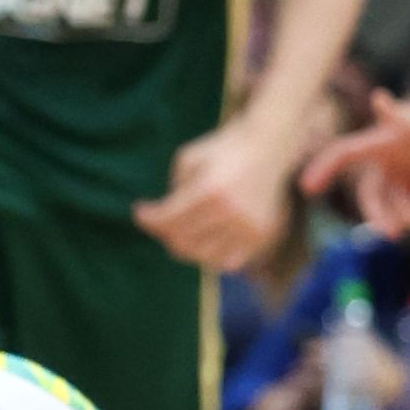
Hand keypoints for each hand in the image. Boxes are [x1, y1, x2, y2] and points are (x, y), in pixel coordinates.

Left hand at [134, 108, 290, 274]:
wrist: (270, 145)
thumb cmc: (224, 149)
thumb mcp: (189, 158)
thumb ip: (173, 189)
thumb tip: (161, 219)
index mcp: (209, 190)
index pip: (167, 220)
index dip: (147, 219)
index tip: (139, 212)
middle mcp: (230, 213)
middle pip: (182, 242)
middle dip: (164, 233)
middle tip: (161, 222)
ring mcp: (248, 228)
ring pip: (203, 257)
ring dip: (187, 246)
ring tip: (183, 230)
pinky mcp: (262, 236)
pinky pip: (229, 263)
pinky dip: (213, 256)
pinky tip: (206, 240)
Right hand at [338, 86, 409, 241]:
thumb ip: (408, 118)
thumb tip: (378, 99)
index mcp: (388, 142)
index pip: (346, 154)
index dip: (323, 168)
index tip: (307, 189)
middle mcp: (396, 160)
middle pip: (371, 196)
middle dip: (380, 216)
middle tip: (393, 235)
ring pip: (401, 211)